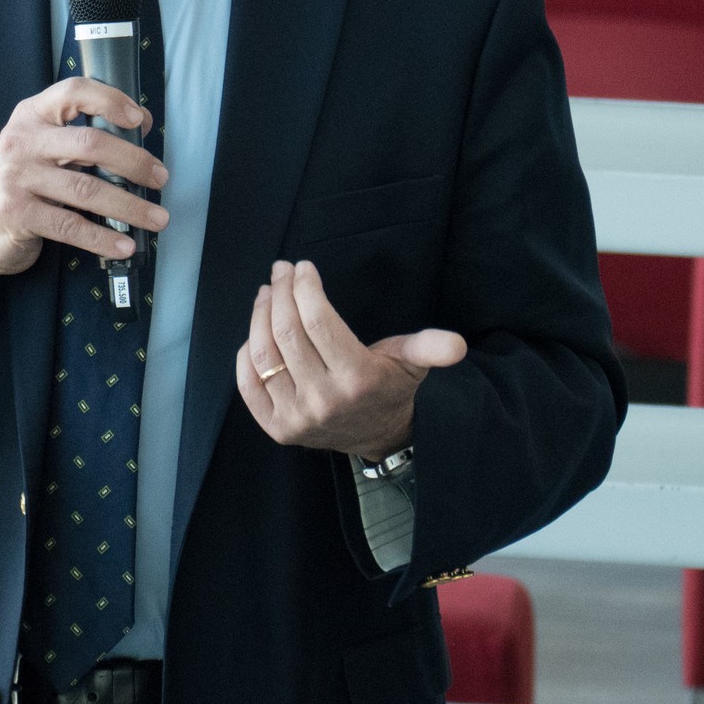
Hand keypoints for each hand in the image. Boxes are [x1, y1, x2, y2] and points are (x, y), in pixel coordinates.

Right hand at [0, 78, 168, 299]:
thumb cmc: (21, 184)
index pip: (73, 92)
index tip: (139, 120)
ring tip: (157, 217)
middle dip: (134, 161)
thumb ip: (79, 135)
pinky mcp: (16, 213)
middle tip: (160, 177)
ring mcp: (16, 177)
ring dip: (130, 206)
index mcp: (31, 115)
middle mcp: (21, 140)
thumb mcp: (41, 148)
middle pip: (90, 143)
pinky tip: (124, 244)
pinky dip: (103, 238)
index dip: (111, 100)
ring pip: (87, 189)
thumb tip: (140, 125)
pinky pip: (70, 226)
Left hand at [233, 260, 466, 459]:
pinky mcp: (276, 428)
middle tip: (280, 271)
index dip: (304, 287)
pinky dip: (246, 353)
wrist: (376, 436)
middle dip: (279, 293)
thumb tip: (457, 345)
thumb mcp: (411, 363)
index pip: (317, 321)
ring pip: (264, 355)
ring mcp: (297, 417)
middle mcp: (325, 400)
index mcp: (358, 378)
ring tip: (266, 293)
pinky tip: (256, 330)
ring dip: (259, 315)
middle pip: (287, 333)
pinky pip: (248, 384)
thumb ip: (430, 349)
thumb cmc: (388, 387)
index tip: (301, 267)